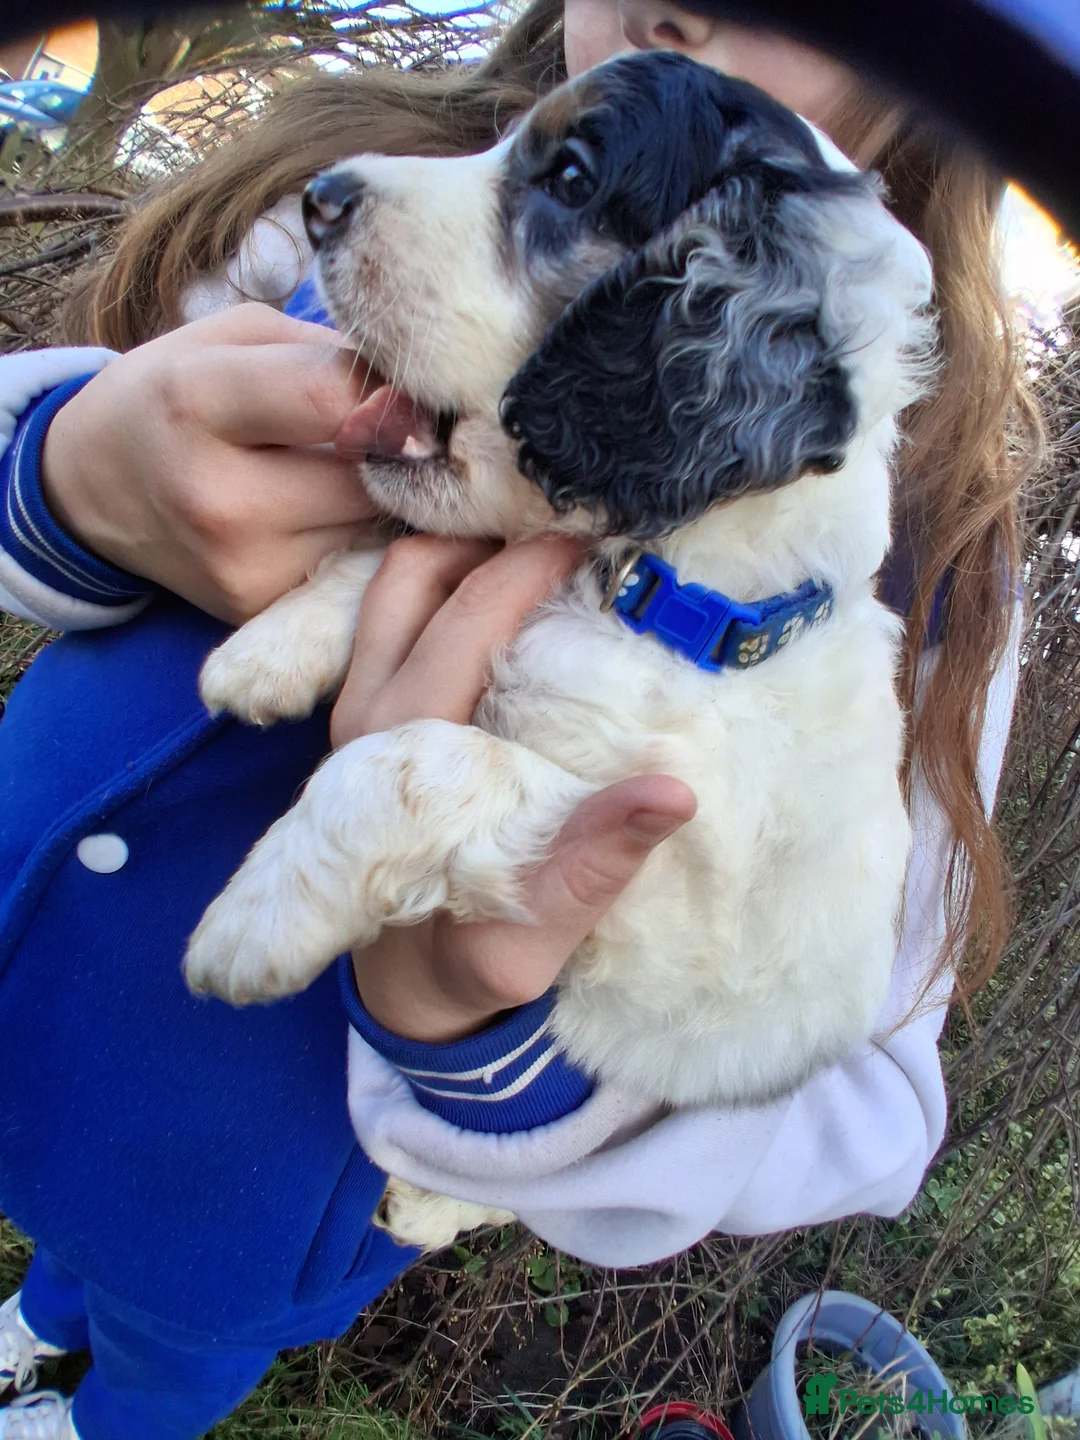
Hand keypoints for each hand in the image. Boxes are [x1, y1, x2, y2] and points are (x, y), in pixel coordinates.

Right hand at [41, 303, 379, 623]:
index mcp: (199, 402)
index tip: (412, 393)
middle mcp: (217, 497)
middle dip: (399, 456)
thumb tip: (421, 392)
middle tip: (405, 436)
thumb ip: (324, 352)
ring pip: (371, 531)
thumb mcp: (230, 339)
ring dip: (385, 503)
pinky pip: (348, 568)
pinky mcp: (257, 608)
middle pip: (369, 479)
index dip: (392, 394)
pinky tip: (334, 515)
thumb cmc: (175, 394)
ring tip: (360, 473)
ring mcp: (240, 565)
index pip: (337, 400)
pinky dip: (358, 541)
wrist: (93, 488)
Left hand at [334, 535, 696, 1043]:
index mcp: (407, 754)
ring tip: (543, 552)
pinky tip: (507, 586)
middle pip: (419, 575)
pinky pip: (391, 610)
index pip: (464, 620)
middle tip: (579, 536)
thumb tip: (673, 795)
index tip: (600, 544)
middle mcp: (368, 715)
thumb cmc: (472, 955)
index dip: (531, 568)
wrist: (402, 985)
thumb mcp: (533, 936)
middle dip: (501, 540)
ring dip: (465, 551)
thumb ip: (595, 865)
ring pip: (396, 583)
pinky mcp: (365, 709)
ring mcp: (357, 707)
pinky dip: (447, 579)